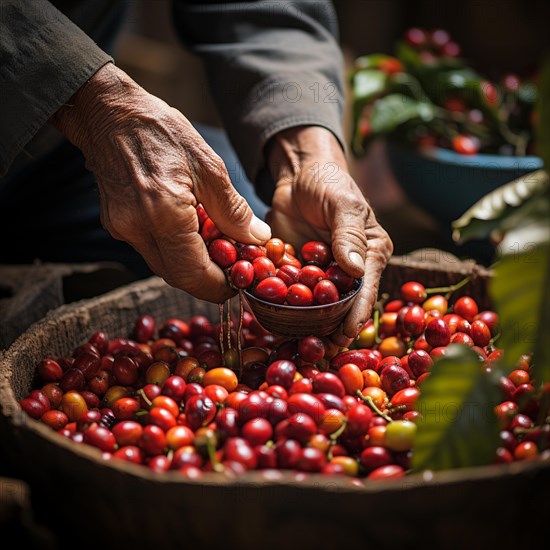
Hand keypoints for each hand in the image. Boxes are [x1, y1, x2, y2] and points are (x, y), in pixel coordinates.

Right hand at [51, 63, 270, 302]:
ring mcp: (123, 230)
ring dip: (192, 266)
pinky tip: (192, 234)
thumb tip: (257, 239)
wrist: (109, 114)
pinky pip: (152, 250)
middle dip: (208, 280)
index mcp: (164, 214)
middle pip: (178, 277)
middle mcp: (138, 229)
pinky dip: (176, 251)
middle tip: (233, 271)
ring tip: (217, 250)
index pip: (194, 274)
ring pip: (164, 266)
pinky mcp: (117, 226)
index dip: (219, 286)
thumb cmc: (161, 131)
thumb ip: (233, 210)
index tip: (239, 284)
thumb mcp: (209, 166)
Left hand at [266, 126, 392, 346]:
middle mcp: (346, 270)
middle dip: (331, 329)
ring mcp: (318, 273)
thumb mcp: (343, 204)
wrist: (298, 173)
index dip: (356, 313)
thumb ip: (348, 234)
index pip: (366, 289)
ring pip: (313, 306)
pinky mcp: (294, 271)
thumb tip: (355, 271)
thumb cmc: (329, 182)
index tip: (345, 334)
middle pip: (341, 306)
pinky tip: (272, 323)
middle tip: (319, 350)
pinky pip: (287, 292)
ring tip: (297, 346)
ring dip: (305, 325)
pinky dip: (280, 306)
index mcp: (369, 255)